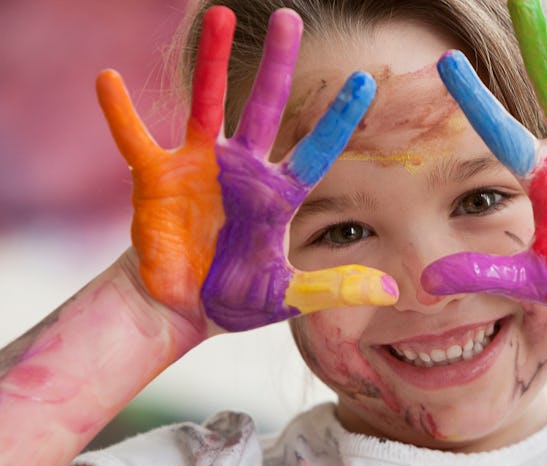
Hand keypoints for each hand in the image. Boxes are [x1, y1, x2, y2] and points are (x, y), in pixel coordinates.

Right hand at [98, 7, 397, 331]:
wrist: (180, 310)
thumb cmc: (233, 298)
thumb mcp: (289, 296)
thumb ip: (336, 287)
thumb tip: (393, 289)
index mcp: (276, 196)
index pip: (315, 151)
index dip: (338, 119)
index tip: (365, 82)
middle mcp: (241, 171)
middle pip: (265, 109)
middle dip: (279, 67)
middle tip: (291, 18)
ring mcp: (199, 168)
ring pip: (207, 104)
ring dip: (211, 63)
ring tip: (218, 16)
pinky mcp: (157, 179)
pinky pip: (136, 139)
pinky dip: (120, 113)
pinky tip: (107, 78)